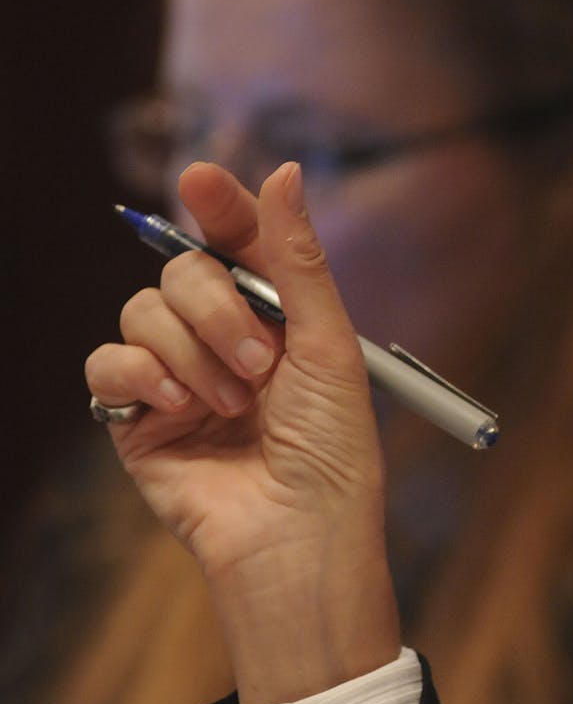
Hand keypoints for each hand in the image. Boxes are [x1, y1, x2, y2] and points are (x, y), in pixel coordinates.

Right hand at [84, 161, 399, 703]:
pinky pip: (107, 361)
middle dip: (218, 307)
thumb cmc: (334, 445)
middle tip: (261, 361)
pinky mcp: (136, 416)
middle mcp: (221, 335)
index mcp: (275, 312)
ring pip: (142, 310)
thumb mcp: (329, 343)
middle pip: (181, 268)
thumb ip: (297, 260)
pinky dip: (142, 374)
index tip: (202, 180)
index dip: (218, 203)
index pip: (234, 237)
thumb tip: (281, 172)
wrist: (299, 530)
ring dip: (191, 351)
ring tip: (236, 403)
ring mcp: (176, 373)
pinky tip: (180, 407)